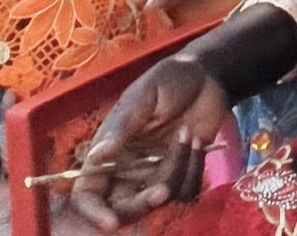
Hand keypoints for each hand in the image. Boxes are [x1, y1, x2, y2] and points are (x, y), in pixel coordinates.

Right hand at [62, 53, 234, 229]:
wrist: (207, 75)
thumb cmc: (168, 80)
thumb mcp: (143, 96)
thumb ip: (121, 127)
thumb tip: (96, 156)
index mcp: (108, 152)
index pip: (89, 193)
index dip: (94, 213)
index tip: (111, 223)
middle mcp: (128, 168)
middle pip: (122, 208)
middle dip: (140, 206)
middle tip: (161, 191)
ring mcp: (156, 172)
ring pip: (159, 199)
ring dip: (176, 172)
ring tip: (186, 135)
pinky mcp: (182, 171)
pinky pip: (186, 189)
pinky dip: (194, 168)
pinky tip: (197, 140)